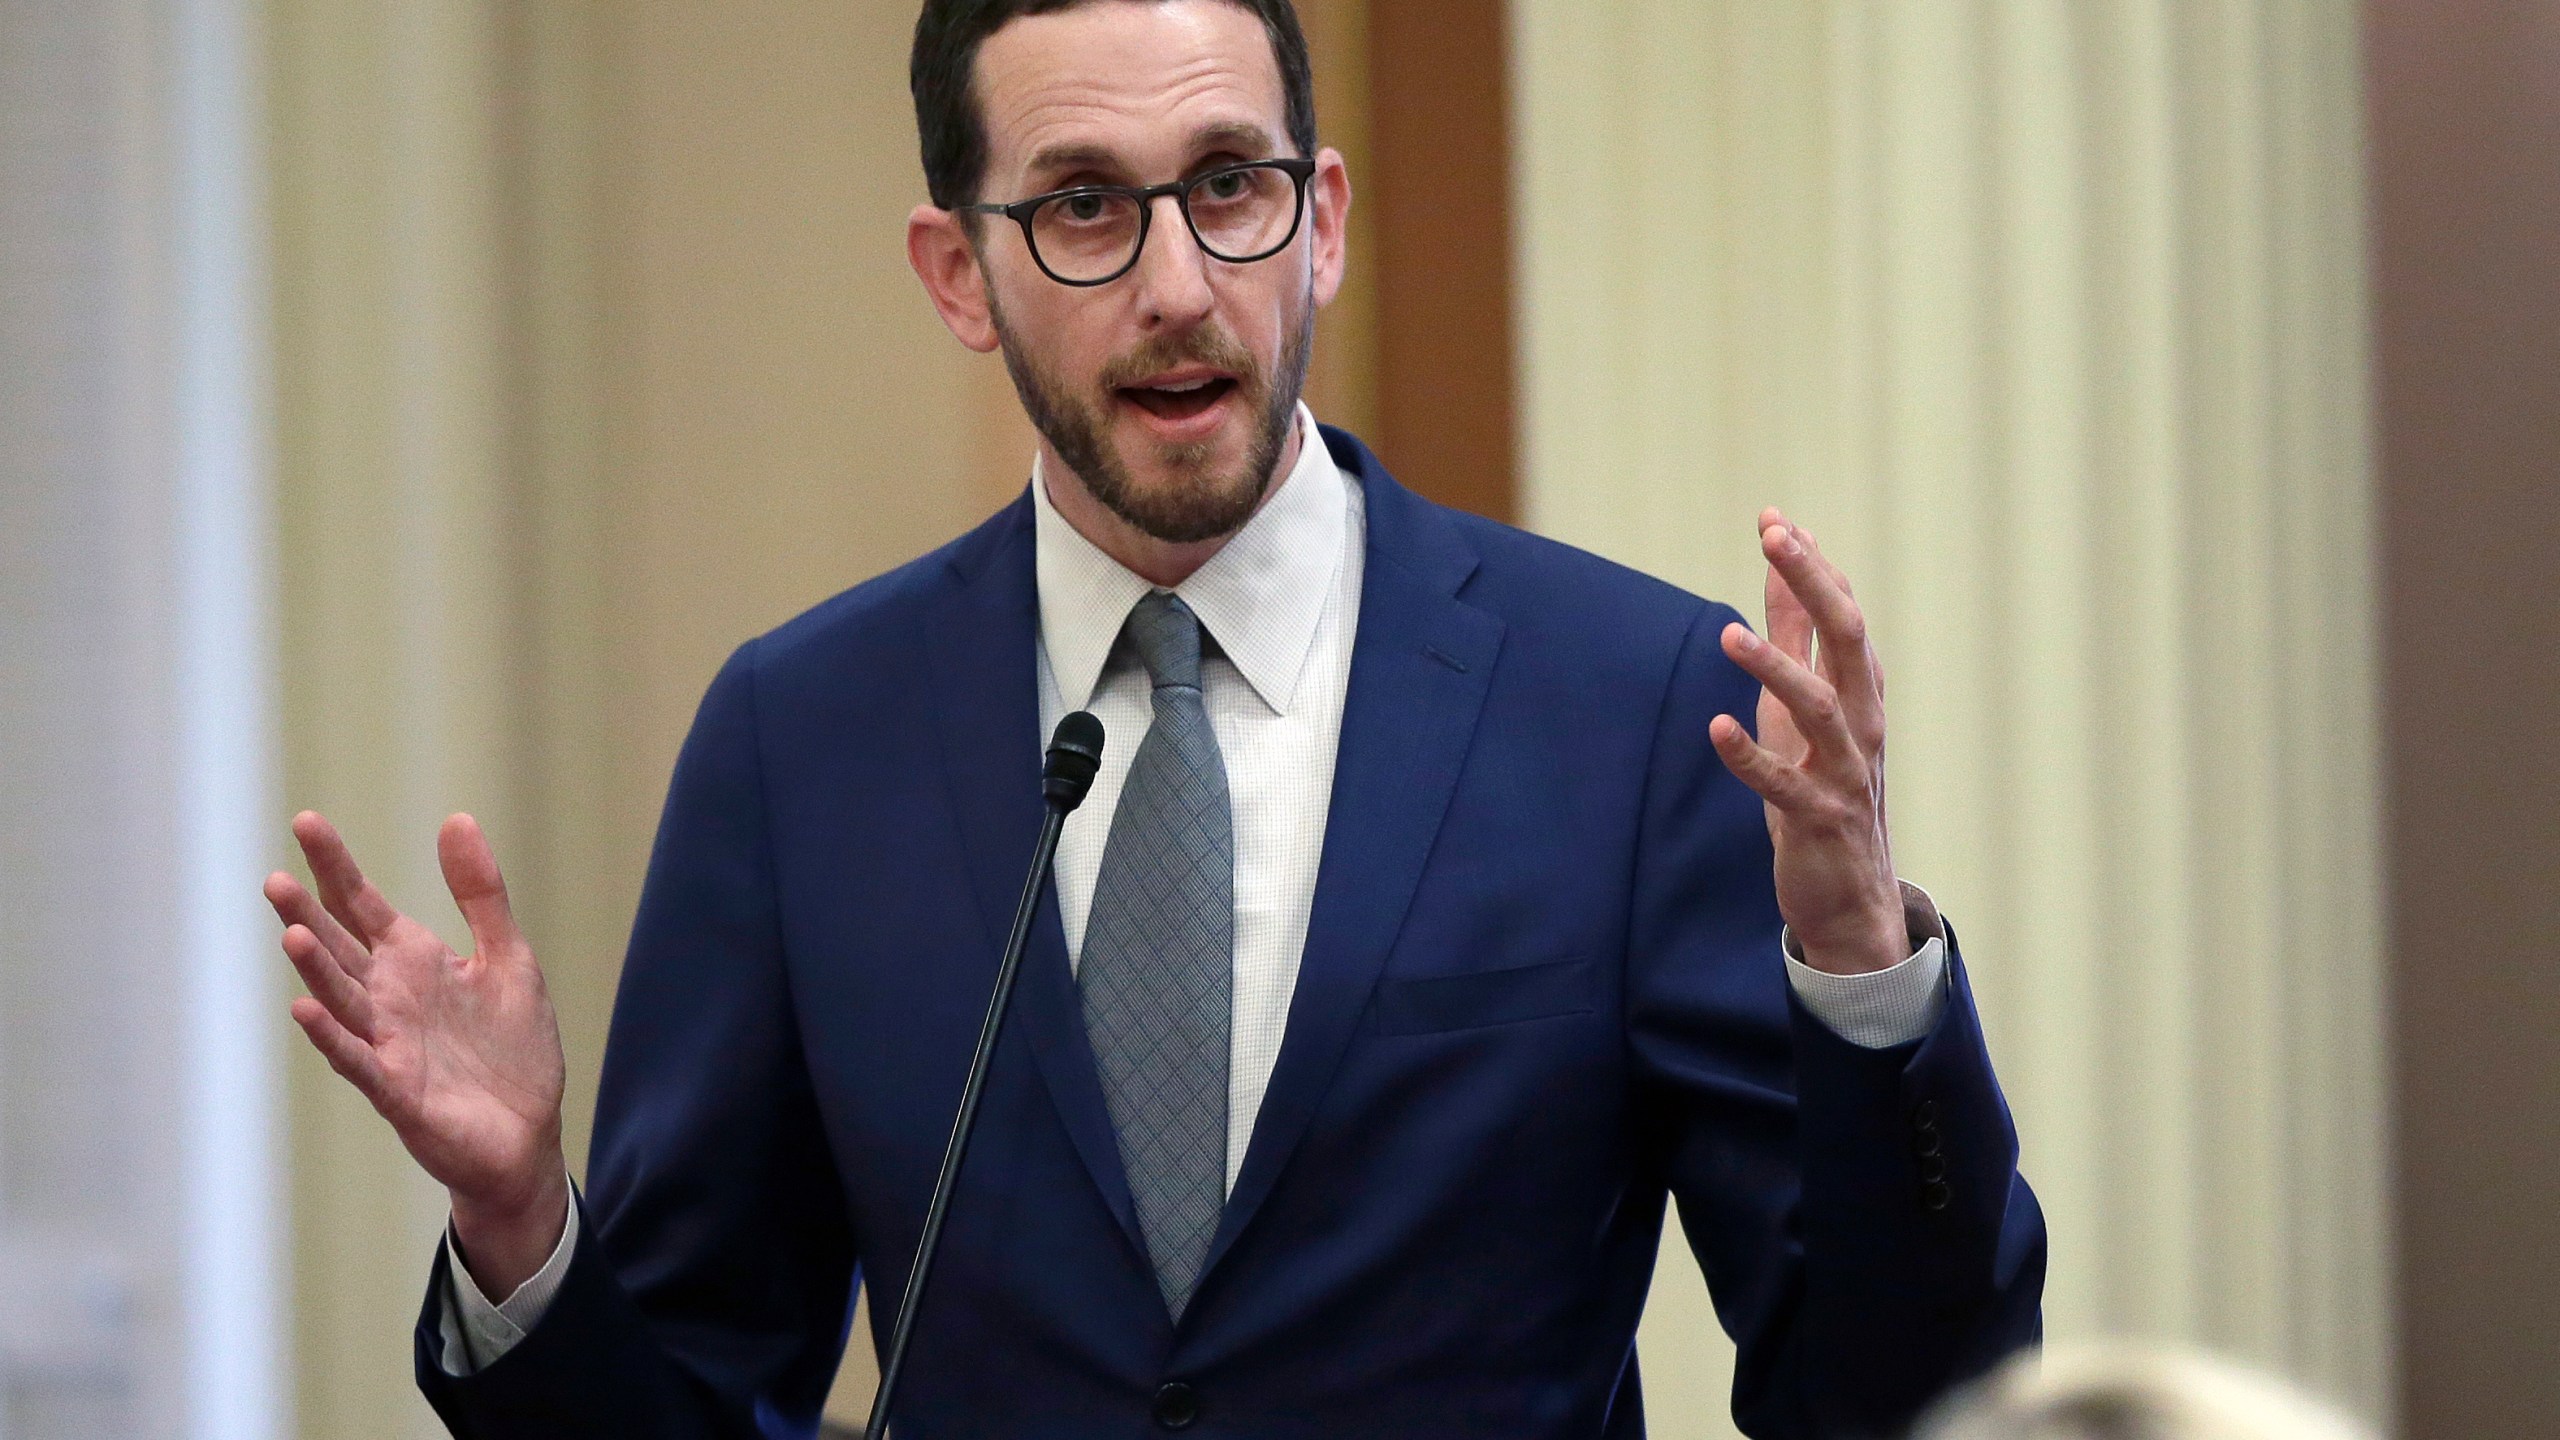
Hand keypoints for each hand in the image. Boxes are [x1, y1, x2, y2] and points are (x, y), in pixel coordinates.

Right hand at [265, 810, 569, 1296]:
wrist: (527, 1136)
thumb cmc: (512, 1050)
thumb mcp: (509, 957)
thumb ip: (481, 894)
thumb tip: (456, 819)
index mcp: (414, 961)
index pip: (362, 905)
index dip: (336, 866)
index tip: (306, 821)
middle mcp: (389, 997)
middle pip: (338, 947)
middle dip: (308, 913)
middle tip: (275, 878)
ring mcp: (387, 1043)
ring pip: (342, 999)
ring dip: (316, 969)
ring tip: (292, 930)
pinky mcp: (397, 1089)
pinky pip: (357, 1058)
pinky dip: (333, 1035)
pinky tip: (306, 1008)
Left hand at [1708, 510, 1908, 975]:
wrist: (1850, 897)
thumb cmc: (1821, 788)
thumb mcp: (1801, 707)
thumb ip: (1795, 637)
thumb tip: (1786, 564)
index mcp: (1858, 693)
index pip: (1844, 615)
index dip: (1813, 566)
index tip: (1775, 518)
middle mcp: (1862, 724)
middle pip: (1847, 641)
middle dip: (1814, 585)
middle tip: (1777, 539)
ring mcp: (1844, 772)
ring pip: (1819, 709)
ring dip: (1775, 668)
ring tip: (1728, 635)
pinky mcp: (1818, 818)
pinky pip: (1784, 784)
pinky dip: (1751, 757)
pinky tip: (1718, 728)